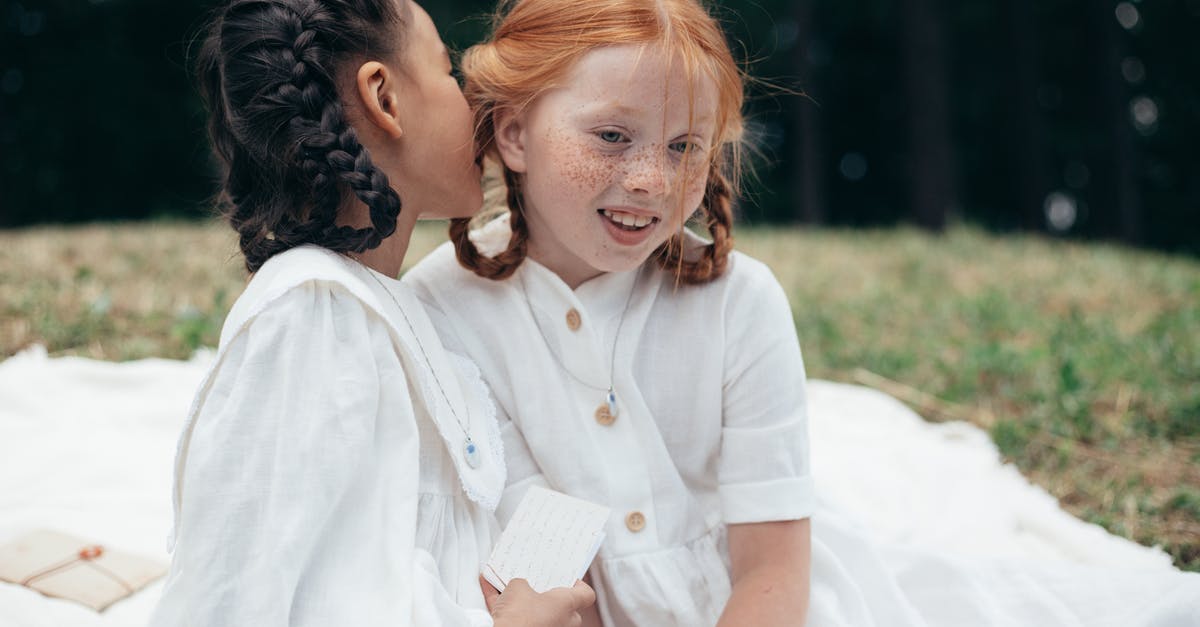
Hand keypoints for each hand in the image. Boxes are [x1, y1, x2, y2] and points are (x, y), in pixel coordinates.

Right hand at [481, 576, 595, 626]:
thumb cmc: (518, 615)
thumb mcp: (518, 586)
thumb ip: (523, 583)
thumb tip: (519, 586)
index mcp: (567, 606)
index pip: (585, 594)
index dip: (578, 584)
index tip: (568, 578)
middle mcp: (563, 623)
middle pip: (562, 606)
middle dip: (547, 596)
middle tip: (534, 582)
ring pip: (540, 615)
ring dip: (526, 603)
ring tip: (507, 586)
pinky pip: (518, 620)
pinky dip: (506, 609)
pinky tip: (490, 592)